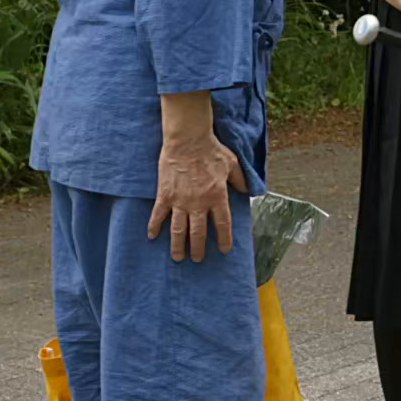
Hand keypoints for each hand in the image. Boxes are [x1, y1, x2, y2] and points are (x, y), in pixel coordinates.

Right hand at [149, 132, 247, 262]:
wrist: (188, 140)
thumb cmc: (212, 151)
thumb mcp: (233, 164)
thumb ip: (241, 180)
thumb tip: (248, 192)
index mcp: (217, 197)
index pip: (222, 224)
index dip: (223, 239)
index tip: (224, 250)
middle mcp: (199, 203)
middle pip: (198, 233)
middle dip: (198, 248)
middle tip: (197, 259)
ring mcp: (180, 201)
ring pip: (178, 229)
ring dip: (177, 245)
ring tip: (178, 257)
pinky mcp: (165, 195)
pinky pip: (158, 215)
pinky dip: (154, 227)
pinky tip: (152, 237)